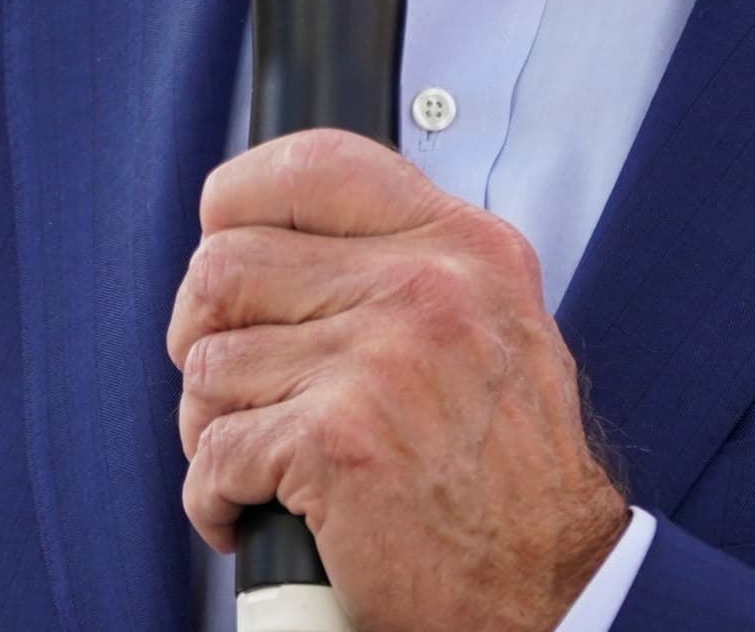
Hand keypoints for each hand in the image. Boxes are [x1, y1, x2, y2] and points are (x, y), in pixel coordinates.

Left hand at [168, 129, 629, 631]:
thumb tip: (279, 237)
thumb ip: (406, 265)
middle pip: (227, 265)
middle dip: (202, 333)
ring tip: (255, 462)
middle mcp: (427, 289)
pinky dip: (213, 497)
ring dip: (211, 426)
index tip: (219, 239)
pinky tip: (248, 512)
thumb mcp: (491, 327)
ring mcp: (380, 362)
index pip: (314, 165)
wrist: (553, 591)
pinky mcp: (337, 443)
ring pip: (210, 364)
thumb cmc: (512, 479)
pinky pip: (213, 453)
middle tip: (228, 386)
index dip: (238, 199)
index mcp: (464, 248)